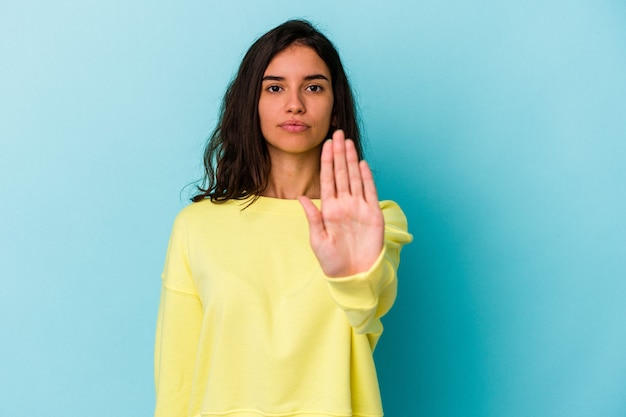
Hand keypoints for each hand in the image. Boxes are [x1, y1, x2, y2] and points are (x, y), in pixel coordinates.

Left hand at [299, 130, 383, 276]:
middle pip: (342, 174)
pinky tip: (362, 164)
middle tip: (337, 134)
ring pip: (355, 178)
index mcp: (329, 209)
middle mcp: (345, 205)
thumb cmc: (332, 261)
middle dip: (339, 154)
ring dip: (352, 160)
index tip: (325, 144)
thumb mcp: (317, 239)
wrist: (353, 274)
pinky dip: (367, 178)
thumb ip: (312, 217)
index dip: (327, 161)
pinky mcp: (373, 214)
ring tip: (348, 143)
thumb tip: (300, 197)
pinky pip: (370, 192)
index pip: (328, 179)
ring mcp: (359, 208)